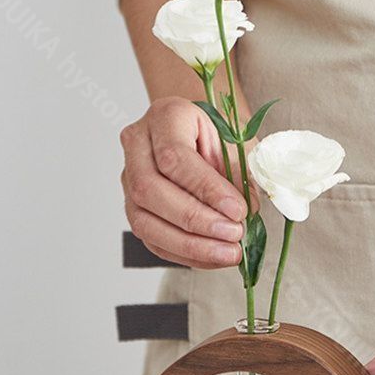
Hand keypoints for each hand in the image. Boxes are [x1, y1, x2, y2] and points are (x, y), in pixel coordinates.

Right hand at [120, 96, 249, 267]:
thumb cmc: (220, 137)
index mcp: (165, 116)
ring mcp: (129, 179)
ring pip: (144, 221)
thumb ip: (240, 175)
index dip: (207, 189)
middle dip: (196, 220)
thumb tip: (246, 213)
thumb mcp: (236, 144)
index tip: (238, 211)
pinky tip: (214, 258)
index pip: (175, 157)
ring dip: (190, 245)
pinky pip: (153, 240)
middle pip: (151, 190)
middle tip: (234, 234)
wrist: (201, 135)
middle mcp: (137, 145)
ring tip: (228, 253)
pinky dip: (186, 254)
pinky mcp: (134, 209)